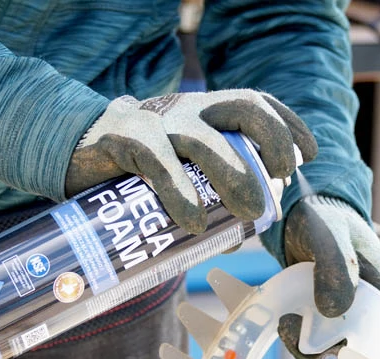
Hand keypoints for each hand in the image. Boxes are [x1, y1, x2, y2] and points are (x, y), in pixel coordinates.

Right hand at [65, 90, 317, 233]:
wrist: (72, 154)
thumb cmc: (136, 170)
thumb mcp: (181, 171)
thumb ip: (208, 192)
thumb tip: (242, 233)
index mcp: (205, 112)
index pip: (257, 104)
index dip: (288, 125)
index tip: (307, 155)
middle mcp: (186, 109)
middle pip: (242, 109)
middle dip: (273, 141)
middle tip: (281, 182)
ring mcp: (155, 121)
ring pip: (203, 139)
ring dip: (234, 175)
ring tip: (251, 213)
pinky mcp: (123, 138)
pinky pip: (157, 162)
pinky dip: (180, 193)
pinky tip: (195, 223)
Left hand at [278, 195, 379, 358]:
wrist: (304, 211)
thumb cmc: (323, 217)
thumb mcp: (329, 235)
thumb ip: (335, 267)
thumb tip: (334, 312)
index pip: (376, 338)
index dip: (349, 353)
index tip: (314, 346)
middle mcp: (372, 306)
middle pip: (356, 350)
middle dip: (321, 352)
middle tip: (289, 328)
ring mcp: (351, 312)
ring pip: (335, 350)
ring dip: (306, 347)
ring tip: (284, 323)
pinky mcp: (329, 315)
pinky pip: (320, 341)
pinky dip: (300, 340)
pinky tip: (285, 323)